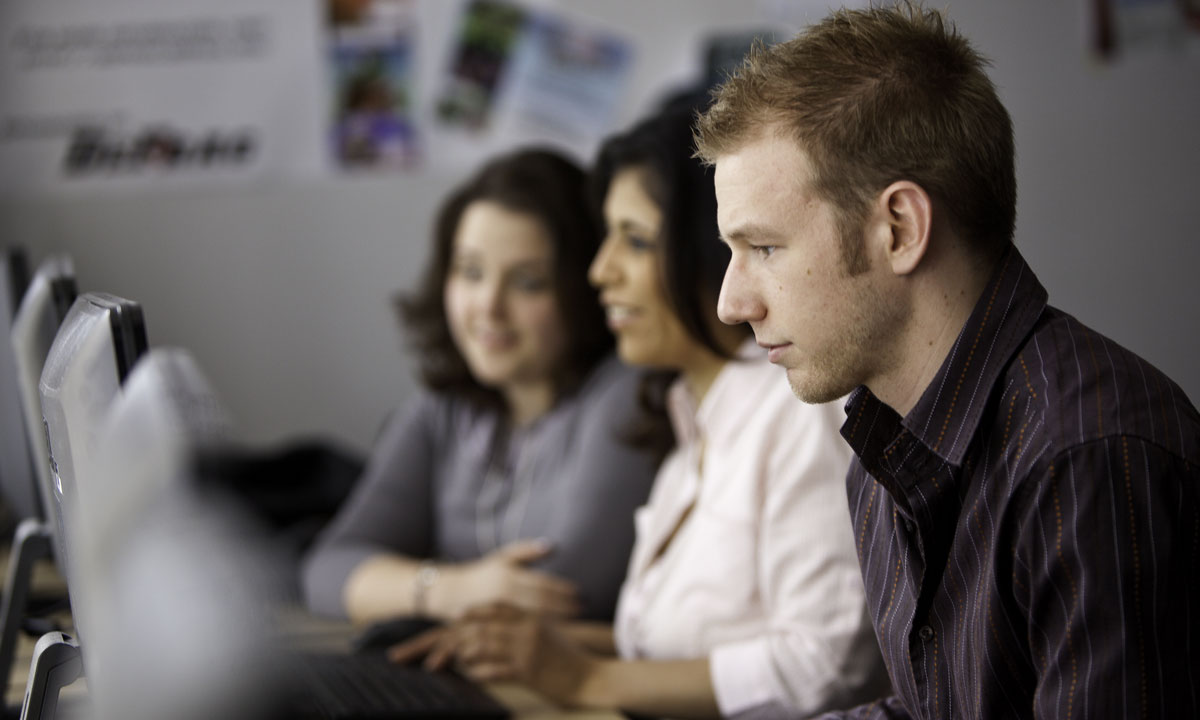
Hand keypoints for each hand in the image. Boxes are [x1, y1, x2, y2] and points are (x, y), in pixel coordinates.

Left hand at [389, 602, 596, 706]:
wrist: (593, 677)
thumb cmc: (566, 659)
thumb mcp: (542, 635)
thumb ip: (518, 628)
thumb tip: (487, 635)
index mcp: (526, 616)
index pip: (487, 610)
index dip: (462, 618)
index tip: (441, 628)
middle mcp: (523, 628)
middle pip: (476, 626)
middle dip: (444, 637)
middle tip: (423, 650)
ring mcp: (525, 647)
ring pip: (480, 644)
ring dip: (455, 654)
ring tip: (436, 664)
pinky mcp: (528, 669)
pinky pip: (494, 669)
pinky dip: (476, 672)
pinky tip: (466, 676)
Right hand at [440, 540, 579, 618]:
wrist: (447, 593)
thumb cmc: (481, 574)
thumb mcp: (502, 559)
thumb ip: (527, 552)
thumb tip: (553, 546)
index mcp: (509, 575)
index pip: (543, 584)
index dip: (564, 591)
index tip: (582, 595)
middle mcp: (503, 593)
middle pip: (541, 602)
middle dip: (565, 606)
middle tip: (584, 609)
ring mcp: (497, 611)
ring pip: (532, 617)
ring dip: (555, 620)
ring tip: (575, 621)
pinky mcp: (490, 626)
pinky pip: (518, 630)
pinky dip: (536, 630)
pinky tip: (550, 633)